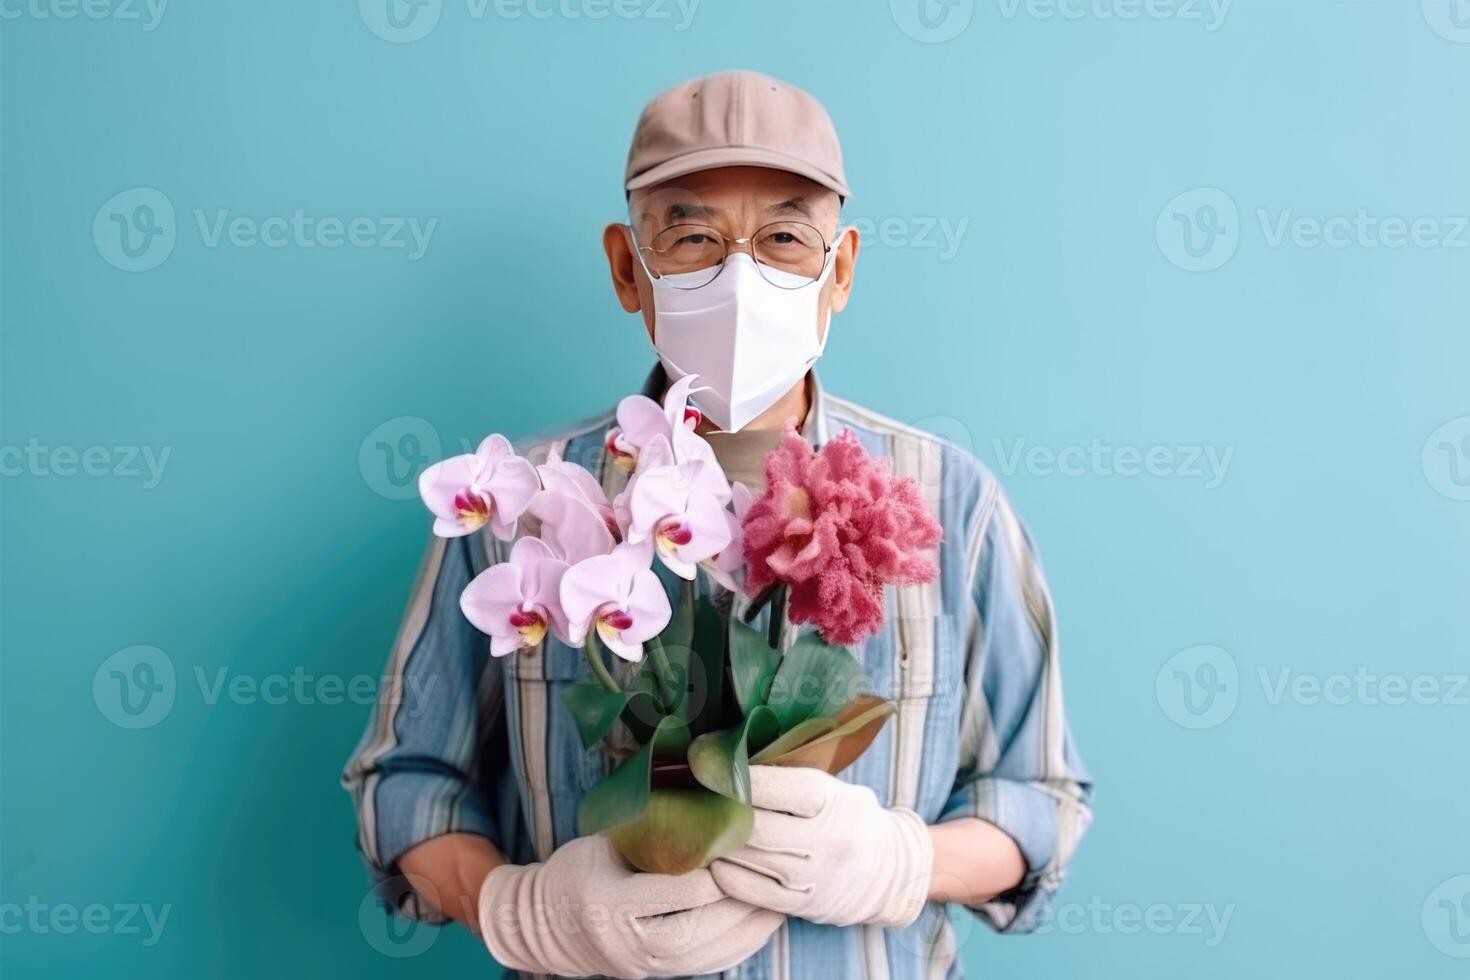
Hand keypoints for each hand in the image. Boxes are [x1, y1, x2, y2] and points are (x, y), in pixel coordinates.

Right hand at [478, 835, 782, 977]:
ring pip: (706, 955)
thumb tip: (702, 796)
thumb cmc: (576, 872)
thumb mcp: (603, 844)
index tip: (738, 843)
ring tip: (777, 898)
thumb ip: (648, 829)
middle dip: (738, 904)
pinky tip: (761, 924)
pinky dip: (739, 946)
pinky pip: (706, 966)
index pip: (673, 893)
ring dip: (747, 928)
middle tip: (769, 872)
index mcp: (609, 902)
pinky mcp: (656, 974)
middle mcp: (627, 943)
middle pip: (694, 931)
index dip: (711, 871)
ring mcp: (643, 965)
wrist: (544, 926)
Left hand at [711, 766, 933, 927]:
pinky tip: (714, 860)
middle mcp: (827, 840)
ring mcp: (814, 876)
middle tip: (696, 798)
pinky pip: (752, 890)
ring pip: (751, 858)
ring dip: (719, 842)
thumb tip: (736, 762)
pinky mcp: (802, 904)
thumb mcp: (836, 789)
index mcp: (836, 803)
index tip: (712, 766)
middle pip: (759, 826)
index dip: (744, 778)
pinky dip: (726, 874)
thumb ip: (794, 777)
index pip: (783, 788)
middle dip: (722, 811)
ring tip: (697, 826)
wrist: (892, 873)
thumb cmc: (852, 819)